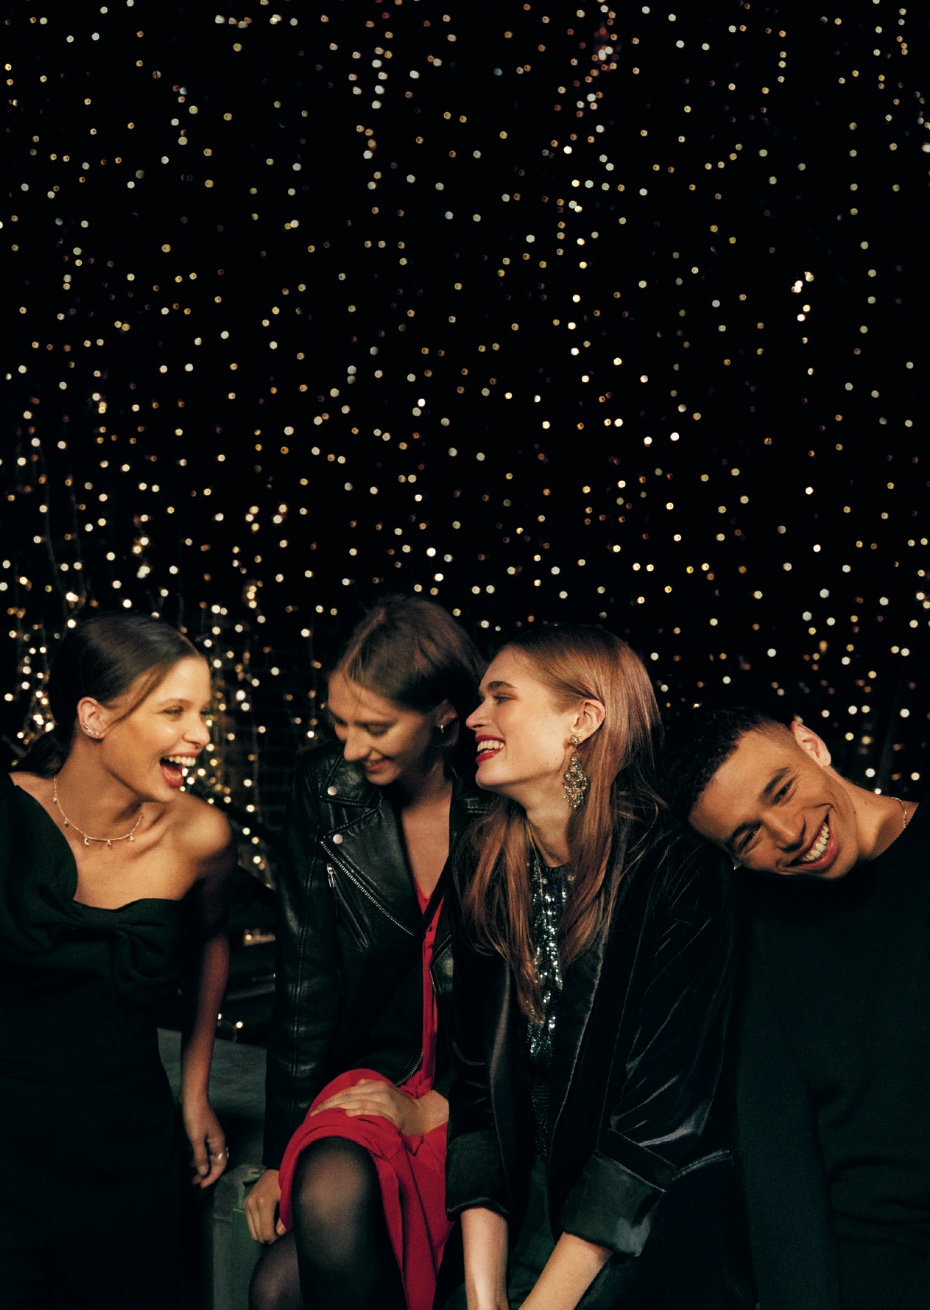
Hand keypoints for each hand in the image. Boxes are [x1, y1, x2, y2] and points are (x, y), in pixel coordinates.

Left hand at [181, 1095, 228, 1188]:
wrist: (192, 1097)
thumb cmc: (195, 1116)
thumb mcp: (196, 1139)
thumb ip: (201, 1157)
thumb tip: (204, 1172)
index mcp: (219, 1142)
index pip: (221, 1165)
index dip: (212, 1177)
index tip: (201, 1185)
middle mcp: (216, 1140)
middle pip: (215, 1162)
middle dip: (206, 1173)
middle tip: (194, 1182)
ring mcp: (210, 1136)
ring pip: (208, 1156)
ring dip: (201, 1166)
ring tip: (190, 1174)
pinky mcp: (202, 1133)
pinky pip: (202, 1150)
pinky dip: (197, 1157)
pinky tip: (189, 1161)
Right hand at [244, 1168, 284, 1242]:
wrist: (276, 1169)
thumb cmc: (285, 1184)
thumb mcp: (288, 1199)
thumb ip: (285, 1218)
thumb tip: (279, 1233)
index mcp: (263, 1203)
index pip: (266, 1232)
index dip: (274, 1239)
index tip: (281, 1237)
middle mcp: (252, 1204)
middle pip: (258, 1234)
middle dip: (268, 1237)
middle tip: (277, 1234)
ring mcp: (247, 1204)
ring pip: (252, 1231)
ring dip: (262, 1233)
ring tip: (272, 1229)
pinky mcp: (245, 1203)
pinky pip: (249, 1223)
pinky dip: (257, 1226)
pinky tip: (266, 1222)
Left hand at [311, 1078, 444, 1136]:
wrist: (420, 1115)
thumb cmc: (399, 1105)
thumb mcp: (385, 1092)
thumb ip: (369, 1088)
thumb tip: (354, 1088)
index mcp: (376, 1085)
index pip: (348, 1092)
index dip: (331, 1099)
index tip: (317, 1108)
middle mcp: (380, 1092)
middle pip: (350, 1096)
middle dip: (330, 1105)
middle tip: (315, 1113)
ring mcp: (386, 1103)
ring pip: (359, 1103)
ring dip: (341, 1108)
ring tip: (326, 1114)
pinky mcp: (391, 1116)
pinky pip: (373, 1112)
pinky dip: (359, 1113)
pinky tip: (348, 1116)